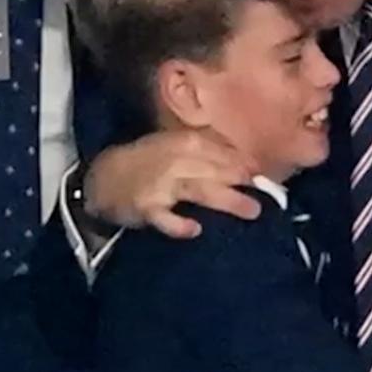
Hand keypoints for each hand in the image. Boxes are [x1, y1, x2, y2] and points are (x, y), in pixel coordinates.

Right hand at [83, 128, 261, 237]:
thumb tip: (251, 166)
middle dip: (241, 179)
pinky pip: (164, 218)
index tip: (263, 174)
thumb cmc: (151, 162)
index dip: (244, 162)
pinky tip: (194, 229)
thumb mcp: (178, 147)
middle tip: (266, 192)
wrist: (105, 178)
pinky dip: (177, 224)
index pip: (221, 151)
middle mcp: (176, 160)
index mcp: (185, 142)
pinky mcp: (147, 208)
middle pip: (215, 170)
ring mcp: (161, 185)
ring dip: (226, 200)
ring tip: (251, 211)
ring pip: (199, 191)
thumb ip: (212, 154)